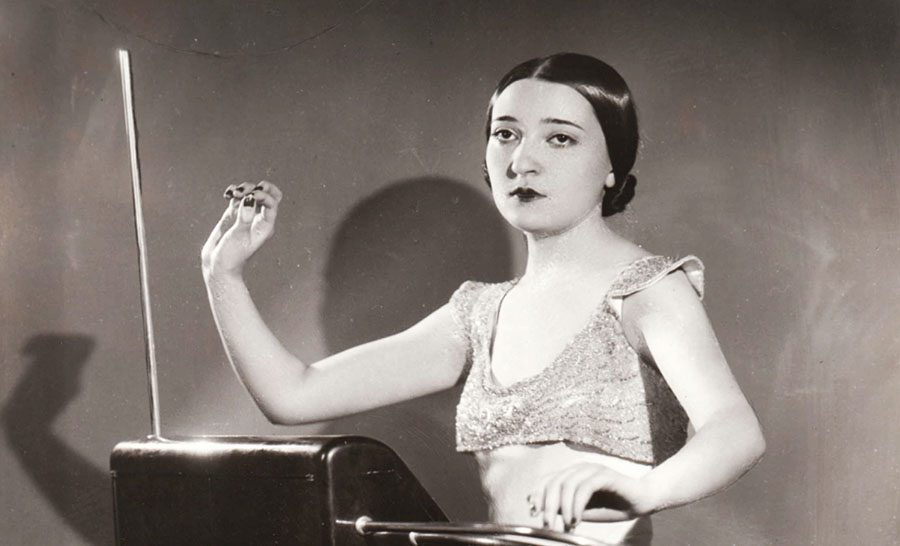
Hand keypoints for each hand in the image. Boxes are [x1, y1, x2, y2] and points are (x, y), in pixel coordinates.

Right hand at [201, 181, 282, 280]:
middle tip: (249, 189)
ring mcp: (246, 216)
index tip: (251, 195)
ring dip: (244, 189)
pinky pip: (238, 198)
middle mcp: (258, 219)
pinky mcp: (234, 215)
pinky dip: (234, 192)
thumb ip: (244, 217)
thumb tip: (249, 198)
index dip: (264, 195)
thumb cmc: (231, 256)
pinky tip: (227, 195)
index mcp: (266, 226)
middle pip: (269, 196)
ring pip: (252, 194)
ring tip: (233, 193)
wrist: (217, 265)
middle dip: (261, 187)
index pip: (272, 203)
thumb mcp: (238, 236)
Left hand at [528, 462, 654, 531]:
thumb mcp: (581, 510)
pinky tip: (577, 519)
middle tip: (548, 525)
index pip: (546, 479)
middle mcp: (579, 468)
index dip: (536, 494)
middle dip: (548, 505)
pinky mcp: (606, 475)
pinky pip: (585, 487)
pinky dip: (577, 504)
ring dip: (564, 507)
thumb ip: (564, 507)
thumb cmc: (611, 506)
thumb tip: (542, 512)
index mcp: (571, 474)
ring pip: (568, 483)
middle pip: (554, 481)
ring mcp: (593, 469)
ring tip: (567, 526)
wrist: (641, 501)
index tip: (533, 511)